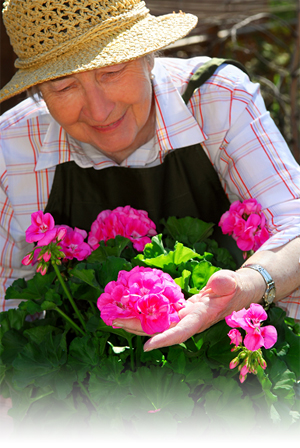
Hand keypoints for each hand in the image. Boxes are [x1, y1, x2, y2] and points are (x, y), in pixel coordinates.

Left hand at [113, 268, 264, 350]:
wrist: (236, 291)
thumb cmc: (235, 287)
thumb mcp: (232, 282)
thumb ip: (224, 283)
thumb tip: (217, 283)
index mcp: (201, 317)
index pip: (181, 332)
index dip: (164, 339)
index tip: (147, 346)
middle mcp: (189, 321)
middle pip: (161, 330)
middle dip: (138, 328)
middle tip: (116, 322)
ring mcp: (183, 317)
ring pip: (157, 323)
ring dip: (136, 321)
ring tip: (115, 318)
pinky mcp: (180, 311)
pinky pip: (160, 314)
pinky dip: (145, 312)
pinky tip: (130, 308)